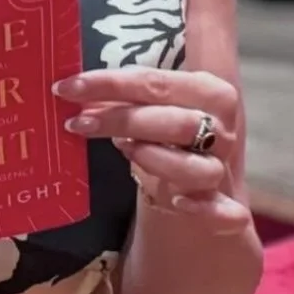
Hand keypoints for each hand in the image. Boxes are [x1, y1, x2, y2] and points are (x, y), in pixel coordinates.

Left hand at [53, 67, 251, 233]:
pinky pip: (225, 211)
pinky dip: (203, 208)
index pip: (156, 82)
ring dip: (155, 159)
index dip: (110, 83)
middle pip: (174, 121)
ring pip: (196, 166)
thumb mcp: (150, 107)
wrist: (193, 180)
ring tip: (123, 151)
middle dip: (121, 119)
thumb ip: (121, 96)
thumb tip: (72, 89)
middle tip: (76, 121)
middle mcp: (219, 128)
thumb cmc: (165, 134)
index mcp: (207, 91)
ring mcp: (221, 167)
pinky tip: (178, 203)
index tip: (68, 87)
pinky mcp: (225, 205)